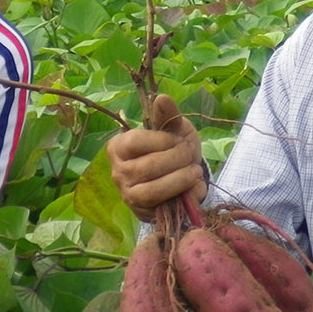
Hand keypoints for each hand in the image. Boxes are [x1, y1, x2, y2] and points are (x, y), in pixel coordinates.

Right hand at [107, 94, 205, 220]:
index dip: (164, 140)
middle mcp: (117, 172)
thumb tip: (161, 98)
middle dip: (177, 160)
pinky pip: (164, 209)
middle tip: (191, 155)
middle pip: (148, 167)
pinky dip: (185, 198)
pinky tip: (195, 187)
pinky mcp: (143, 214)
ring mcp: (128, 195)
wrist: (181, 173)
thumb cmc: (173, 146)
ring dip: (181, 180)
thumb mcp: (173, 127)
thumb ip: (167, 114)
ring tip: (195, 172)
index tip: (180, 139)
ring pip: (153, 190)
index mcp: (118, 146)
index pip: (138, 141)